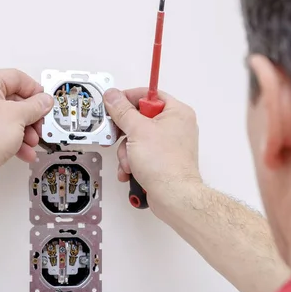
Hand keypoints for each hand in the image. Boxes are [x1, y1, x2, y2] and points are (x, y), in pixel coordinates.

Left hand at [0, 69, 53, 180]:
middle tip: (40, 124)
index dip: (34, 89)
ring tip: (31, 142)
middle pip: (13, 100)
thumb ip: (36, 106)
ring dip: (24, 131)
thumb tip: (44, 100)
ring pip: (7, 118)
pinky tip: (23, 151)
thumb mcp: (19, 116)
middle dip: (30, 116)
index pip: (15, 77)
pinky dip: (13, 139)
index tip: (44, 101)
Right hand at [103, 88, 201, 212]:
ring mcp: (170, 145)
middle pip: (140, 119)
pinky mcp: (164, 160)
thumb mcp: (137, 131)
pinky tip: (131, 172)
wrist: (174, 197)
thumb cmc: (165, 165)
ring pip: (138, 139)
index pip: (149, 95)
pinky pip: (142, 154)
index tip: (114, 105)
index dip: (129, 99)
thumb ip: (123, 111)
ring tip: (130, 162)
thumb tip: (113, 96)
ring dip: (127, 152)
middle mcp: (177, 127)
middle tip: (118, 136)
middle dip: (126, 134)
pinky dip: (133, 163)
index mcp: (177, 112)